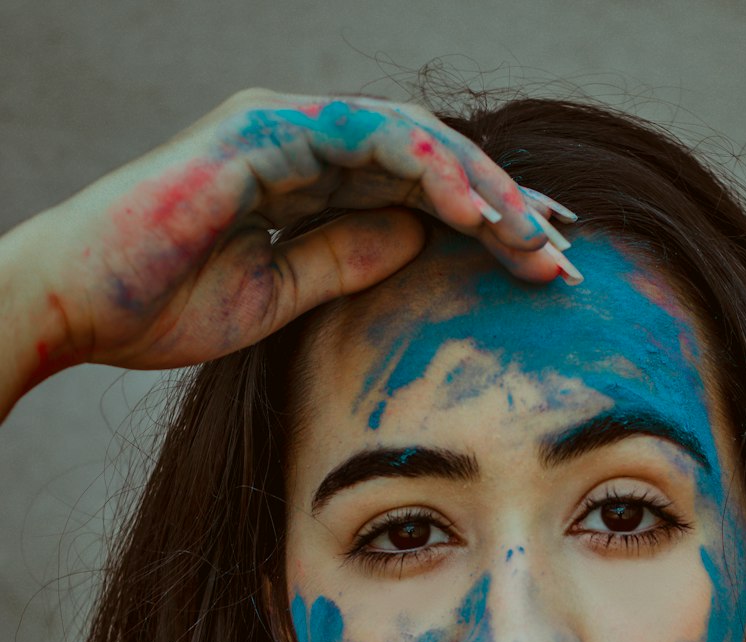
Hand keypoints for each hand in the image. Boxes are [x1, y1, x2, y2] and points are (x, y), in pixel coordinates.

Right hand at [19, 88, 577, 376]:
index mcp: (308, 182)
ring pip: (411, 141)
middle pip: (429, 162)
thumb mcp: (280, 296)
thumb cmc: (161, 307)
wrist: (78, 306)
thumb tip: (420, 247)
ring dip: (480, 188)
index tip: (543, 267)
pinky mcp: (262, 131)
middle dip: (503, 206)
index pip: (417, 193)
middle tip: (565, 256)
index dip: (485, 224)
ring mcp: (283, 128)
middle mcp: (303, 143)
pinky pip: (366, 138)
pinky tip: (474, 212)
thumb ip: (347, 261)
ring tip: (535, 239)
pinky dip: (427, 170)